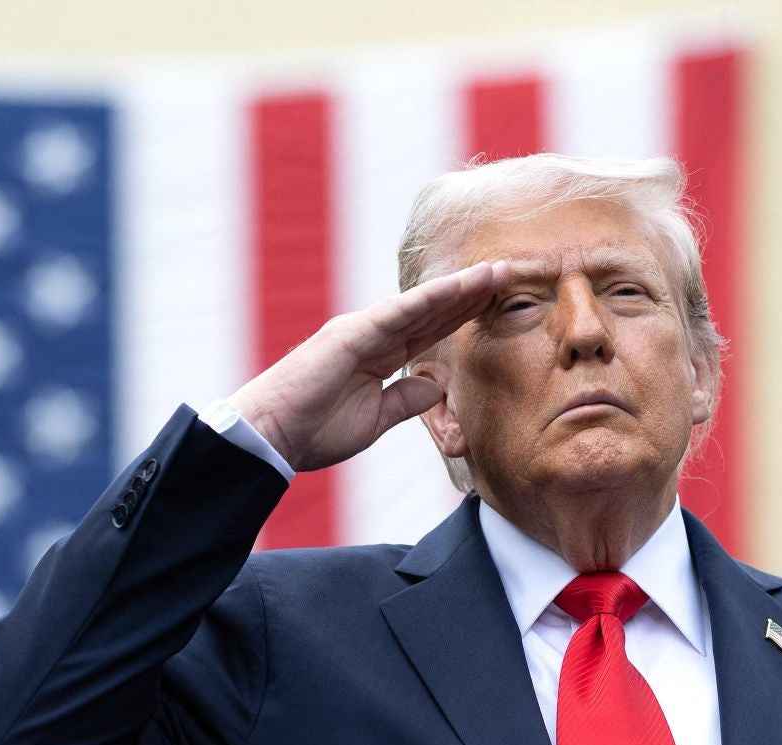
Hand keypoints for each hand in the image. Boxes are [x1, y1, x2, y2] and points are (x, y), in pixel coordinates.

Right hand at [228, 260, 508, 471]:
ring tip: (496, 272)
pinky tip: (458, 288)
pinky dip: (429, 299)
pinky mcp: (351, 334)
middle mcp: (373, 335)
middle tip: (511, 273)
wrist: (270, 436)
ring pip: (422, 304)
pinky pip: (398, 313)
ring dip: (460, 288)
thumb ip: (406, 398)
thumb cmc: (312, 429)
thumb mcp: (374, 418)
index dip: (465, 314)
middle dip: (472, 294)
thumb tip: (436, 383)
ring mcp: (362, 330)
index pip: (431, 329)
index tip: (499, 301)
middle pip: (433, 309)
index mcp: (378, 354)